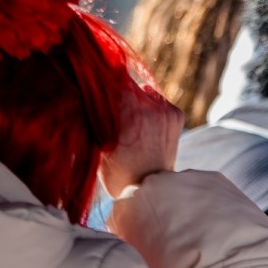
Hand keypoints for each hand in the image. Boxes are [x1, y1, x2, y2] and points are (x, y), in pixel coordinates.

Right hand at [99, 83, 181, 197]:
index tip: (96, 89)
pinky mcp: (176, 114)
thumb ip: (98, 112)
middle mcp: (147, 107)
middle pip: (127, 84)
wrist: (148, 189)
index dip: (102, 84)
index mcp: (124, 112)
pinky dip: (151, 106)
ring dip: (136, 100)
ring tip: (131, 122)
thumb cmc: (115, 169)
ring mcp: (165, 110)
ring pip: (143, 91)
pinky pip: (158, 100)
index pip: (110, 79)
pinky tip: (146, 124)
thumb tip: (90, 87)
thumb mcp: (97, 140)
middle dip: (118, 93)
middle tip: (114, 111)